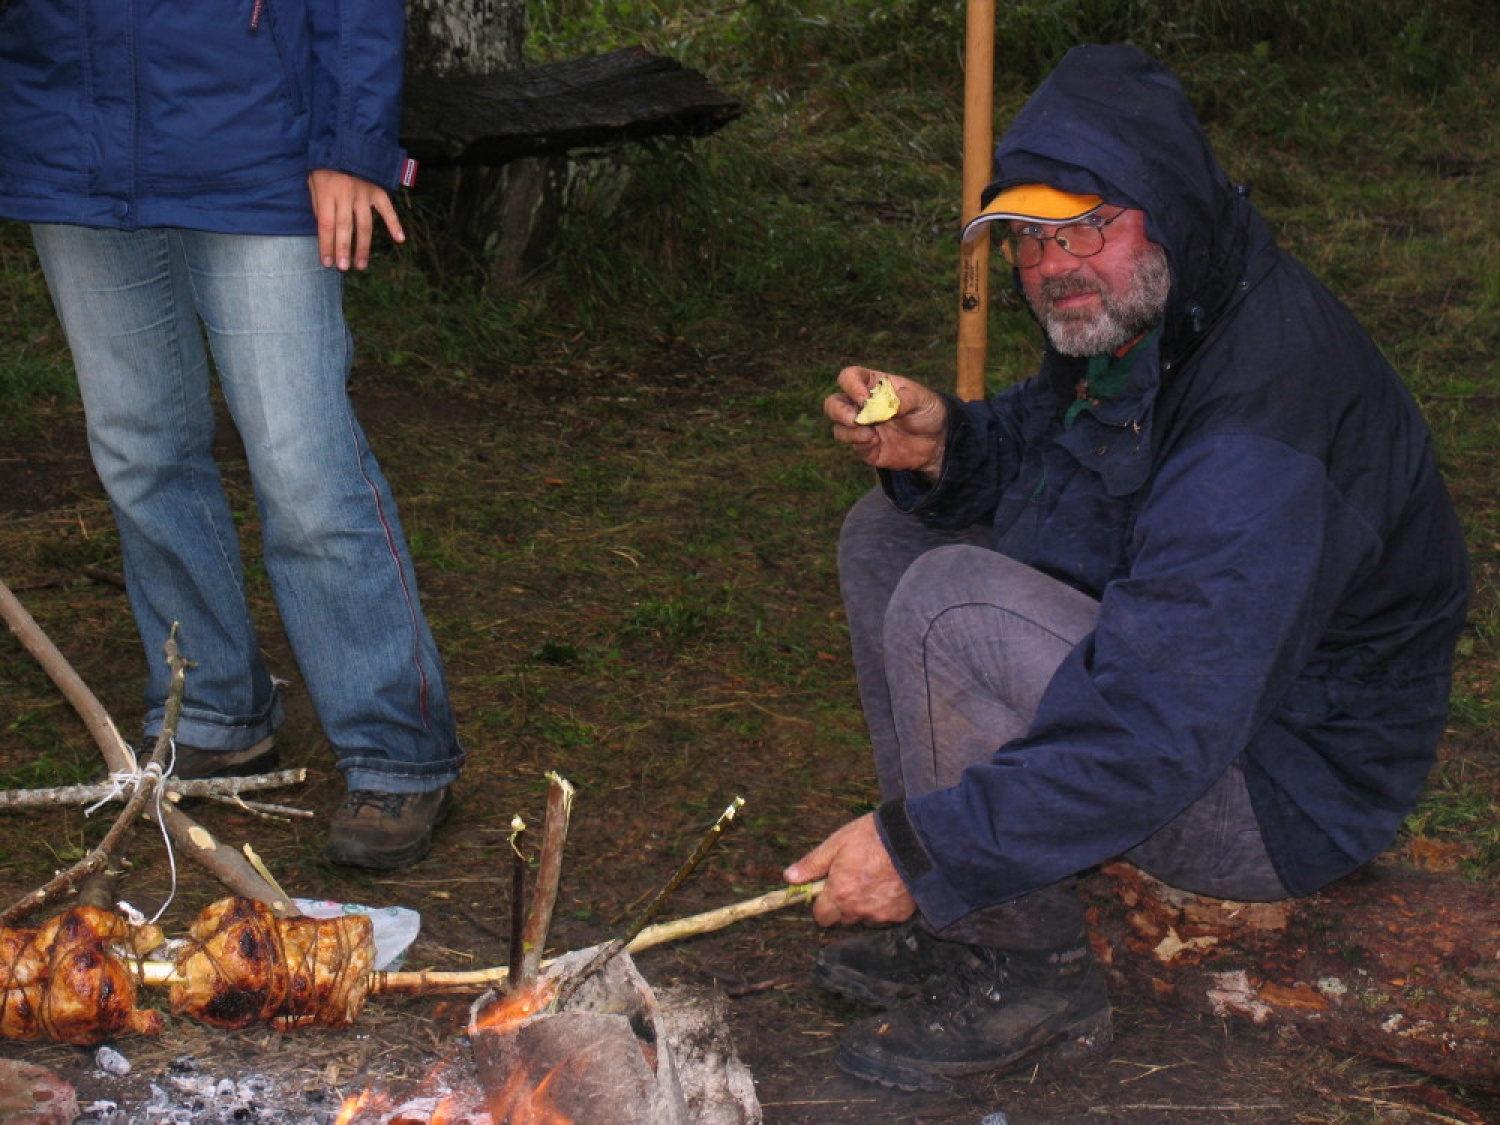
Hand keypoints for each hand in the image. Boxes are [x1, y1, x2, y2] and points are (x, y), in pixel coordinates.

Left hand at [307, 170, 405, 270]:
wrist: (346, 141)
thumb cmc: (326, 165)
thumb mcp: (313, 181)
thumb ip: (318, 204)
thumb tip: (325, 229)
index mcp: (328, 192)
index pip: (326, 224)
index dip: (326, 245)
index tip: (327, 262)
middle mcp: (346, 194)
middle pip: (345, 227)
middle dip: (344, 249)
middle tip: (344, 268)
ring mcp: (364, 193)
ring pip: (365, 224)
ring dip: (364, 246)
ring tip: (361, 265)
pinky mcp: (378, 190)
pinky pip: (388, 209)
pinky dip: (395, 224)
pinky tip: (400, 239)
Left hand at [783, 813, 916, 926]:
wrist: (914, 840)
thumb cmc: (873, 837)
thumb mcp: (837, 843)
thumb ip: (812, 864)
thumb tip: (790, 877)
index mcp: (839, 893)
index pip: (821, 916)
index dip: (822, 903)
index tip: (829, 889)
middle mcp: (858, 910)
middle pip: (842, 920)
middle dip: (843, 905)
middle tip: (852, 881)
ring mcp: (880, 915)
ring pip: (864, 918)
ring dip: (864, 907)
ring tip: (873, 881)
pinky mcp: (899, 915)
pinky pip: (884, 917)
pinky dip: (884, 906)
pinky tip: (889, 886)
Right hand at [824, 366, 948, 477]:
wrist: (936, 442)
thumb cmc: (928, 411)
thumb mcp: (923, 400)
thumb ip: (905, 399)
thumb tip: (887, 406)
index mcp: (873, 384)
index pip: (849, 377)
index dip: (851, 386)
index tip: (864, 399)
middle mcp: (861, 404)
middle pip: (833, 402)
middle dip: (838, 411)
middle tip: (856, 420)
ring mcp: (861, 425)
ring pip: (838, 425)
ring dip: (849, 430)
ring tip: (871, 434)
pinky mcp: (864, 444)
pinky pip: (851, 443)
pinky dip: (858, 443)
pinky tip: (875, 442)